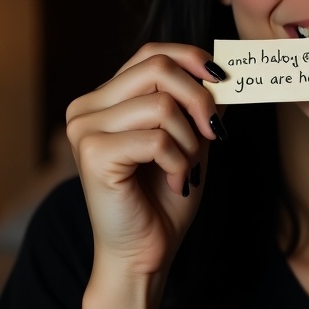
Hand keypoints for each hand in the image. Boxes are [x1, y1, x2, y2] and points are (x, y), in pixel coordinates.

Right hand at [65, 43, 225, 283]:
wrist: (145, 254)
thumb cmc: (164, 200)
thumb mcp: (191, 142)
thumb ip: (199, 106)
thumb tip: (224, 73)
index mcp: (105, 100)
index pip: (150, 54)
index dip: (191, 58)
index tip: (223, 78)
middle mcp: (87, 109)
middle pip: (157, 69)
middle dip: (199, 99)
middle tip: (215, 133)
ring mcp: (84, 130)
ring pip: (162, 105)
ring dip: (190, 141)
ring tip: (187, 168)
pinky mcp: (92, 154)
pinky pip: (157, 139)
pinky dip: (179, 162)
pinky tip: (175, 183)